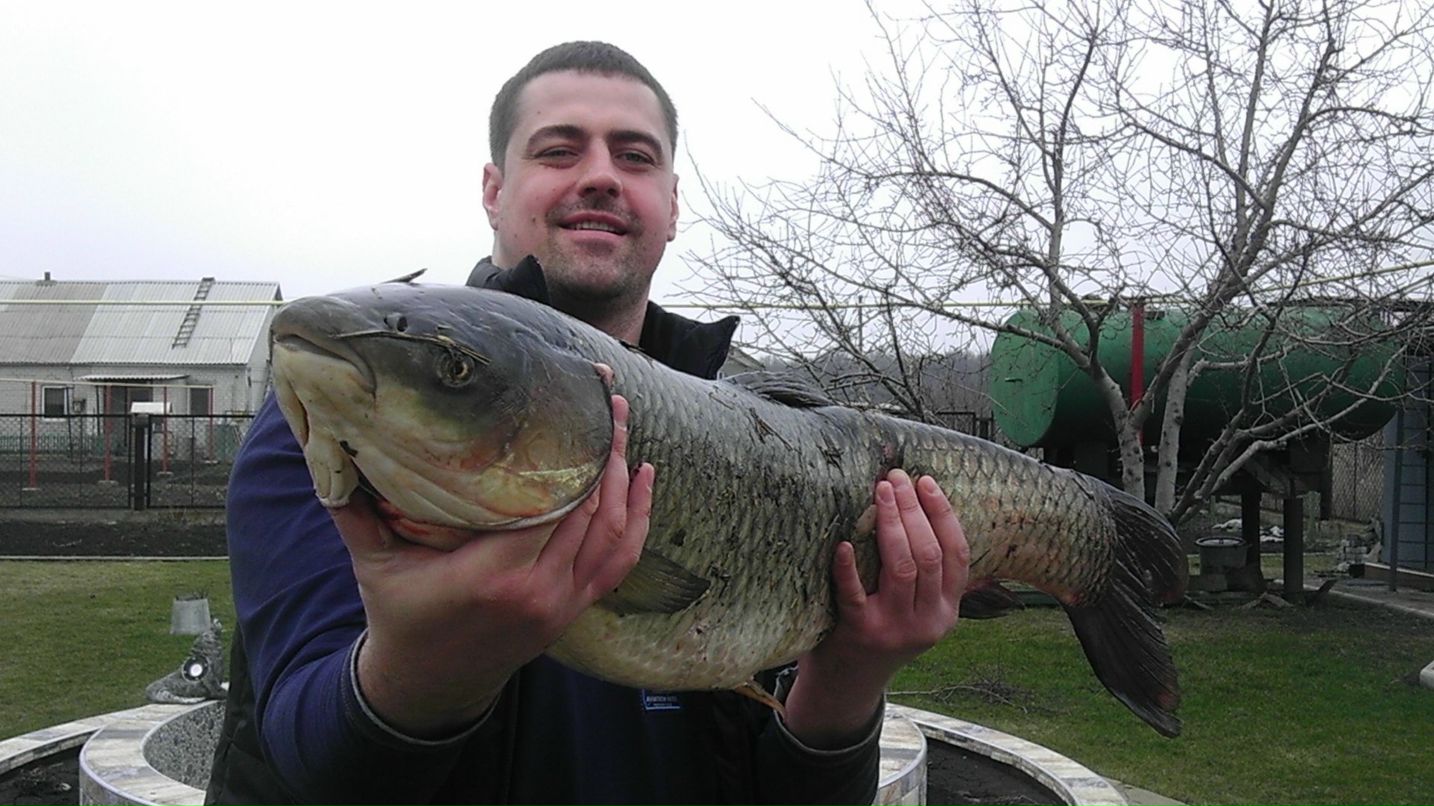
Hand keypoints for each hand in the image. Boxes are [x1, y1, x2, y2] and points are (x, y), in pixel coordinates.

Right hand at [334, 395, 654, 737]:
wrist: (428, 685)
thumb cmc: (399, 618)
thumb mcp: (371, 562)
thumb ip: (353, 506)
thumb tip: (325, 444)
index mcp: (492, 575)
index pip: (548, 503)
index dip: (568, 453)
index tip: (573, 406)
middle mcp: (538, 589)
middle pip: (589, 508)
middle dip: (602, 449)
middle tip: (605, 399)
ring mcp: (562, 603)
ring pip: (612, 530)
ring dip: (622, 476)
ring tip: (621, 424)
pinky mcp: (574, 609)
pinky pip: (620, 559)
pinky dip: (638, 517)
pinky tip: (642, 477)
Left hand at [782, 469, 967, 747]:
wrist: (849, 682)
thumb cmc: (884, 630)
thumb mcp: (920, 611)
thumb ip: (932, 576)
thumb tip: (931, 509)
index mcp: (947, 610)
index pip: (957, 554)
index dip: (943, 514)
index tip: (925, 481)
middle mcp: (926, 621)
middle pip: (928, 555)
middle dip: (913, 510)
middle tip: (894, 478)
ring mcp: (893, 628)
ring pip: (901, 568)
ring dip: (891, 524)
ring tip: (879, 492)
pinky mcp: (858, 633)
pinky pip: (853, 595)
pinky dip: (848, 567)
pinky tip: (843, 542)